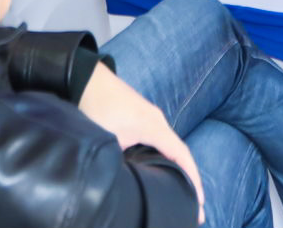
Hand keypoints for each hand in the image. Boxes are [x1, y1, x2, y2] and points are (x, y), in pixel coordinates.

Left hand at [77, 65, 203, 217]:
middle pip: (179, 152)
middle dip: (187, 177)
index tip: (199, 200)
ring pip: (168, 147)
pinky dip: (163, 157)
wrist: (83, 77)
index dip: (192, 178)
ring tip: (179, 191)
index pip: (181, 155)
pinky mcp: (139, 117)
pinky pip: (158, 141)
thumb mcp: (109, 139)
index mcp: (153, 126)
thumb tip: (129, 179)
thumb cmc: (95, 106)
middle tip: (192, 204)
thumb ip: (123, 159)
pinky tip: (159, 170)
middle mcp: (157, 120)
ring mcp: (149, 117)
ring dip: (174, 167)